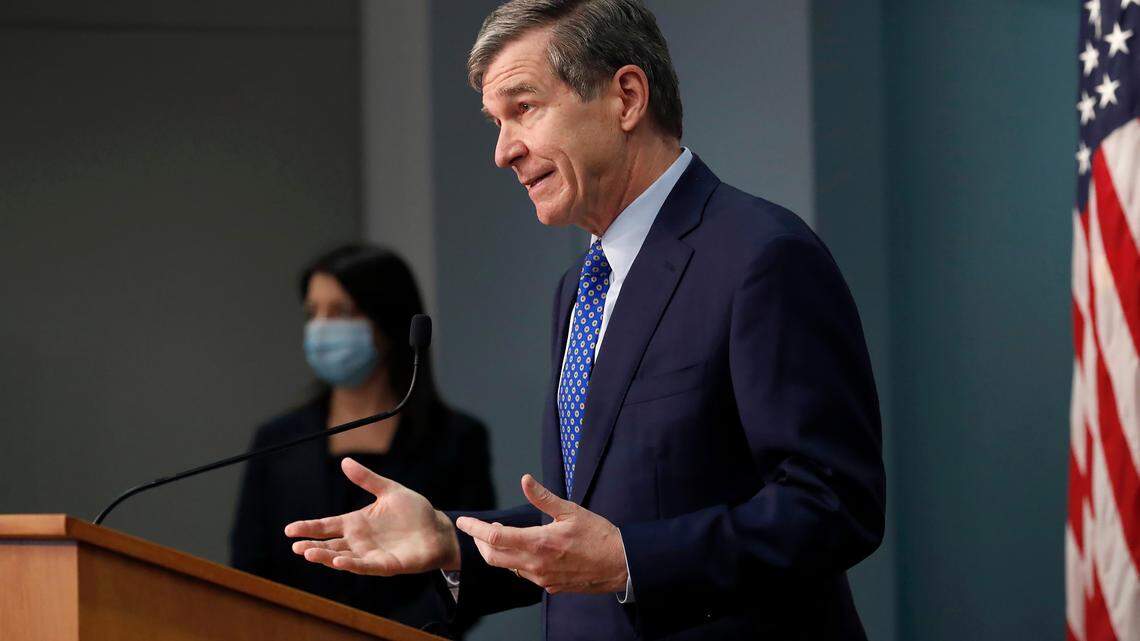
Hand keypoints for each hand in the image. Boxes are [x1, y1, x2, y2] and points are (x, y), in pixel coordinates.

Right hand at [284, 457, 460, 574]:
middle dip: (311, 545)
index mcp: (357, 522)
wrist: (437, 529)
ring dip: (325, 556)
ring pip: (342, 557)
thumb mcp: (389, 490)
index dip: (308, 527)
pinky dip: (351, 564)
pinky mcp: (385, 565)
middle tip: (295, 545)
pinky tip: (338, 561)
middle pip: (329, 544)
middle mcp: (359, 541)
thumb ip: (367, 479)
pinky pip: (364, 566)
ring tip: (308, 553)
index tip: (289, 529)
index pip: (327, 525)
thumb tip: (345, 461)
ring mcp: (370, 554)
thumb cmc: (414, 511)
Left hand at [455, 474, 627, 593]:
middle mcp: (536, 564)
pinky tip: (526, 550)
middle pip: (493, 557)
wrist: (620, 564)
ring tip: (502, 535)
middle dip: (480, 542)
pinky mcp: (549, 586)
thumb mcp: (571, 510)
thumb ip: (543, 497)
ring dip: (499, 552)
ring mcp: (541, 578)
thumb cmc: (598, 535)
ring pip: (508, 566)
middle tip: (478, 529)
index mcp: (539, 542)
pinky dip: (517, 561)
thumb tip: (525, 480)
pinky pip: (525, 574)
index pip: (494, 537)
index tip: (463, 521)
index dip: (474, 528)